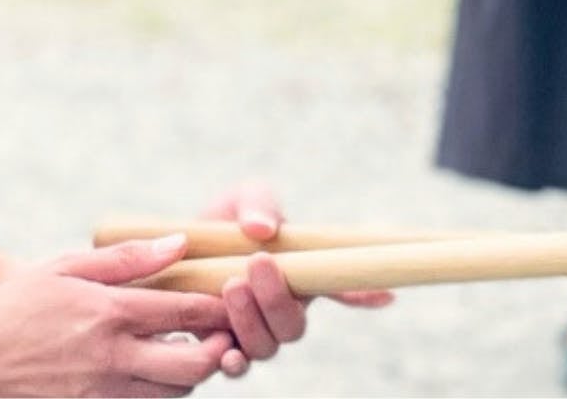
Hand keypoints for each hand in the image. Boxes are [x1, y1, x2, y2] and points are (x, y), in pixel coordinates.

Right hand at [0, 238, 234, 397]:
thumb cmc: (15, 310)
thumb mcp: (63, 269)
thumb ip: (126, 258)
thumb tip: (180, 244)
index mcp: (108, 314)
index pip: (186, 314)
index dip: (219, 308)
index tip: (230, 299)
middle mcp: (112, 359)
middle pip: (194, 366)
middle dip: (217, 350)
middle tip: (218, 334)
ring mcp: (105, 393)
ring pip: (175, 393)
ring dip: (190, 373)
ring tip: (187, 349)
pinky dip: (161, 392)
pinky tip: (153, 371)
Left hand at [199, 183, 390, 375]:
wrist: (180, 245)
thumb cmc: (223, 221)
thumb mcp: (242, 199)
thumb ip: (258, 205)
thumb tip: (263, 228)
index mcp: (300, 280)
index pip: (341, 291)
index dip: (364, 296)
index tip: (386, 294)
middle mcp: (281, 313)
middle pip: (293, 327)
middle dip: (277, 298)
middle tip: (258, 262)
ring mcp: (252, 334)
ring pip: (266, 347)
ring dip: (251, 321)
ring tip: (231, 285)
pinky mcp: (220, 348)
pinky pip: (234, 367)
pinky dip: (232, 363)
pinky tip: (225, 353)